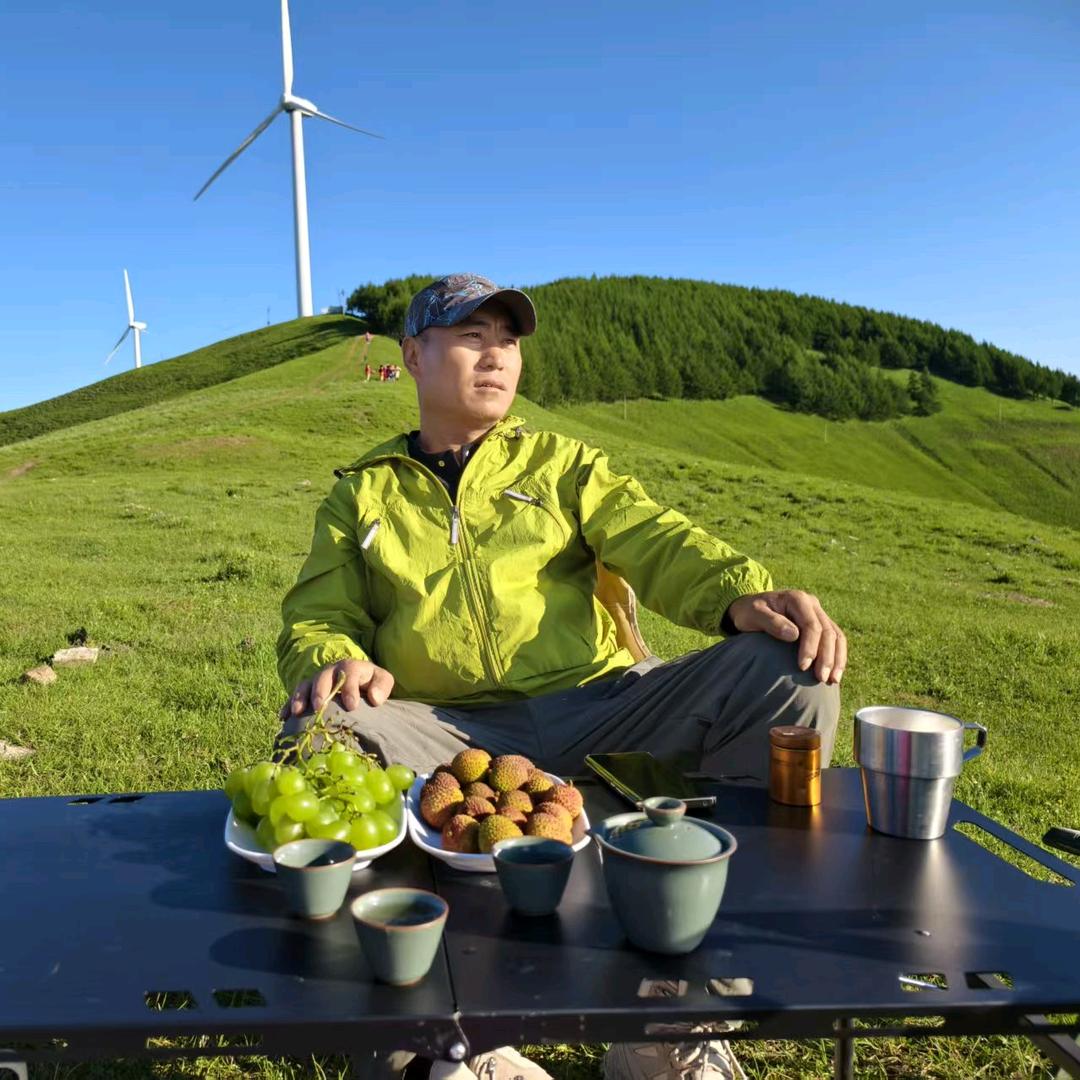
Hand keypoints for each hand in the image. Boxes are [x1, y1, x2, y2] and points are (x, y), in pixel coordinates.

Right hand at [279, 658, 394, 719]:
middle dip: (321, 691)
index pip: (350, 672)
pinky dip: (288, 705)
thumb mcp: (382, 680)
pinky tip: (283, 717)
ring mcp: (317, 681)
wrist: (360, 681)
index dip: (350, 688)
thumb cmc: (372, 683)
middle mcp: (331, 671)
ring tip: (298, 712)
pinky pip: (295, 696)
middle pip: (323, 677)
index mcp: (352, 667)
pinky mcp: (307, 691)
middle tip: (320, 707)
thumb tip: (375, 699)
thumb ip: (382, 686)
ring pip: (306, 685)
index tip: (352, 705)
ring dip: (301, 698)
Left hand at [724, 590, 846, 684]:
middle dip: (826, 657)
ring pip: (837, 636)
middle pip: (828, 632)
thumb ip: (771, 622)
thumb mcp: (753, 614)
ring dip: (837, 659)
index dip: (810, 647)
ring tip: (833, 680)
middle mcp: (812, 604)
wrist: (750, 606)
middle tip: (820, 678)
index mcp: (797, 599)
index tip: (803, 667)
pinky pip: (836, 639)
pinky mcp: (821, 624)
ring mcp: (818, 613)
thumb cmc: (749, 612)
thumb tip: (794, 635)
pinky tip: (835, 674)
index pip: (811, 625)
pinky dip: (838, 656)